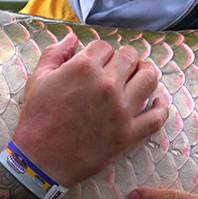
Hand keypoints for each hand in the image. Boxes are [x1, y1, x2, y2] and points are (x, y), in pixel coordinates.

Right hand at [9, 33, 168, 185]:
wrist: (40, 160)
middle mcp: (106, 85)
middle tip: (119, 68)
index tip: (98, 62)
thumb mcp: (38, 79)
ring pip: (149, 79)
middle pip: (130, 57)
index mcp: (83, 68)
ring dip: (146, 74)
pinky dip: (160, 108)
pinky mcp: (128, 133)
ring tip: (139, 78)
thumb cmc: (37, 119)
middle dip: (124, 59)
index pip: (105, 46)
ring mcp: (121, 110)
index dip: (101, 52)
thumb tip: (72, 38)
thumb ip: (55, 53)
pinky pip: (156, 117)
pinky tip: (156, 103)